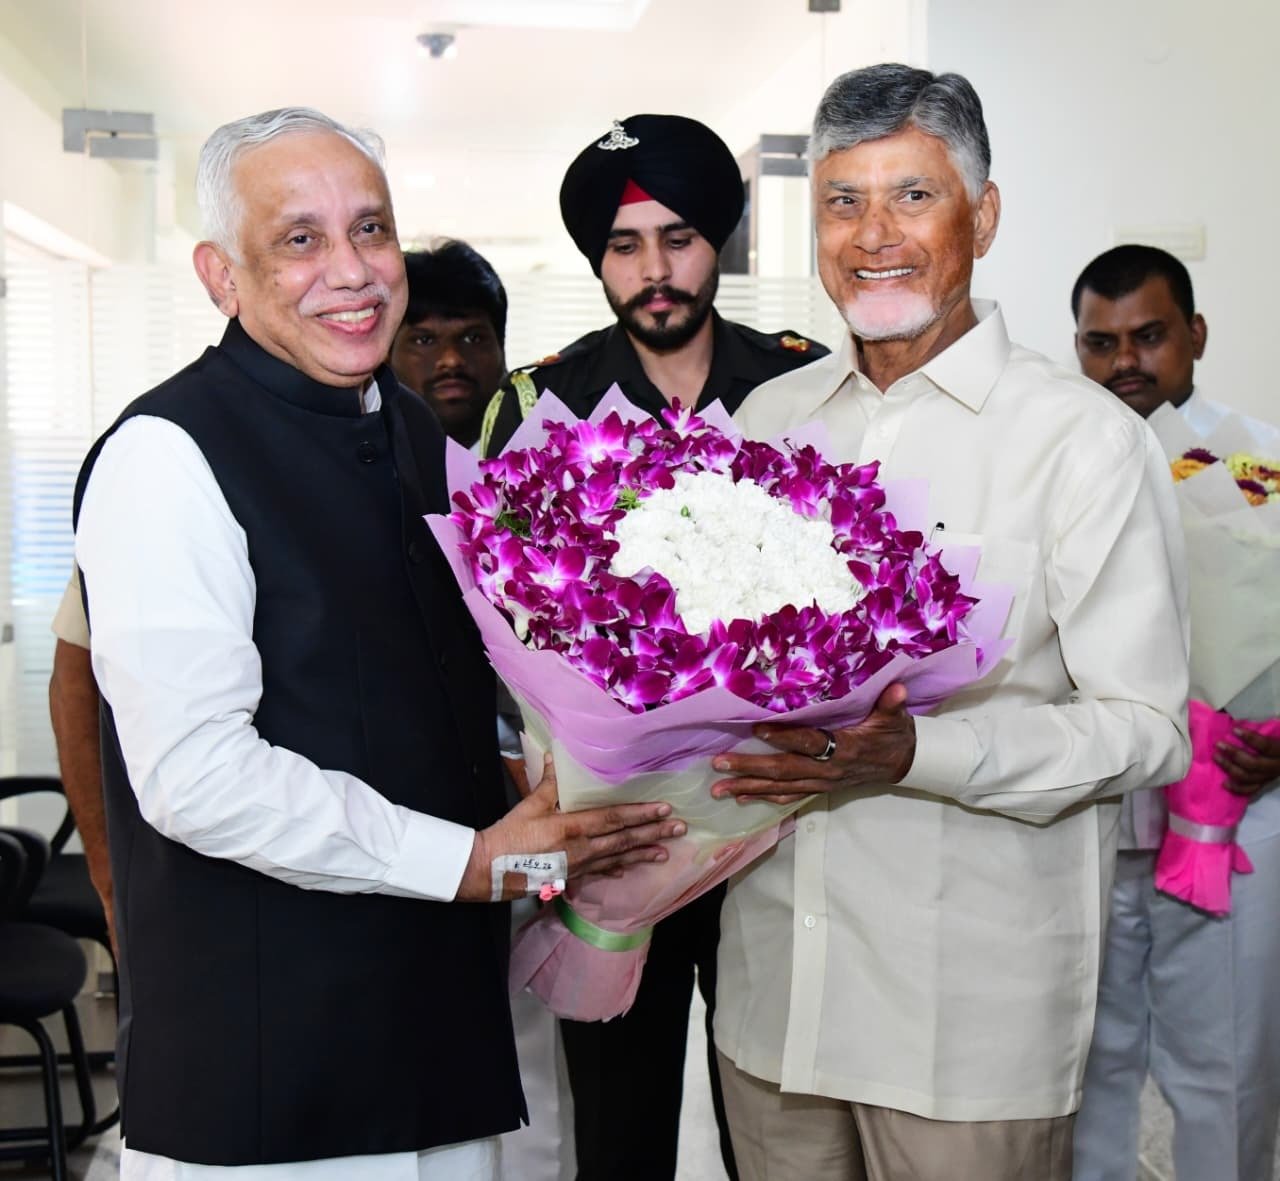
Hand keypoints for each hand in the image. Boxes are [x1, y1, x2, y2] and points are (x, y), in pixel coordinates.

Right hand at [457, 754, 685, 901]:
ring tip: (665, 853)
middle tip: (679, 829)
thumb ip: (550, 783)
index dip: (641, 814)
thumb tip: (557, 756)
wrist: (489, 869)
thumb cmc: (509, 835)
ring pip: (617, 858)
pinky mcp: (571, 877)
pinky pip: (599, 872)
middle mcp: (582, 849)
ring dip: (643, 854)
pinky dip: (616, 869)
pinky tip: (628, 869)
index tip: (664, 811)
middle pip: (624, 840)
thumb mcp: (530, 804)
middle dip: (653, 834)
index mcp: (573, 827)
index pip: (614, 819)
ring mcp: (578, 866)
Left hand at [710, 683, 916, 805]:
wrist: (901, 763)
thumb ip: (892, 704)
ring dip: (748, 788)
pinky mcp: (818, 789)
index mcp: (844, 749)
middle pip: (784, 770)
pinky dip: (763, 798)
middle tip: (718, 764)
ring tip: (718, 789)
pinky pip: (787, 796)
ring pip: (780, 787)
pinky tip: (741, 798)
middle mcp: (828, 770)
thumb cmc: (893, 735)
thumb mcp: (895, 717)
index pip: (809, 743)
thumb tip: (897, 689)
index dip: (784, 738)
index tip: (756, 730)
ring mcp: (821, 783)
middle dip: (749, 769)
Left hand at [1218, 724, 1279, 796]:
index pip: (1266, 746)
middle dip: (1234, 754)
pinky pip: (1250, 790)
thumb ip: (1263, 728)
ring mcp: (1270, 777)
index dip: (1250, 739)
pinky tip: (1224, 783)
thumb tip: (1237, 719)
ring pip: (1249, 777)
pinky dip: (1237, 788)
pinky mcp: (1264, 784)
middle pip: (1254, 764)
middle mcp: (1277, 766)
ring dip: (1230, 768)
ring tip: (1216, 757)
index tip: (1234, 730)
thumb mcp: (1277, 732)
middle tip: (1219, 745)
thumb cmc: (1278, 739)